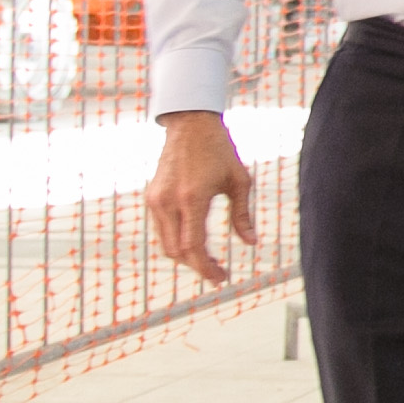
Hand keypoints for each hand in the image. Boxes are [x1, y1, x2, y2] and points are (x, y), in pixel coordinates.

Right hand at [145, 111, 256, 283]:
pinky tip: (195, 243)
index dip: (206, 268)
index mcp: (192, 199)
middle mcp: (168, 202)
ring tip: (210, 259)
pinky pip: (161, 230)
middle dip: (197, 266)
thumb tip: (251, 243)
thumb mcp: (239, 181)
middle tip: (218, 272)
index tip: (220, 278)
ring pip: (165, 244)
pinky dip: (176, 241)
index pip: (193, 247)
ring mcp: (156, 200)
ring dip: (186, 256)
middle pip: (176, 252)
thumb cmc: (220, 149)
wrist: (190, 124)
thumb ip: (243, 215)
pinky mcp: (151, 197)